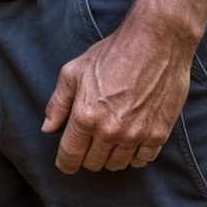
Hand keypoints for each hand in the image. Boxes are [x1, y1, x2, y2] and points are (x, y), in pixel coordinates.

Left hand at [42, 19, 194, 173]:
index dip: (65, 162)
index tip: (65, 161)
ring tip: (110, 134)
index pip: (70, 156)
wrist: (155, 41)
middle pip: (93, 163)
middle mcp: (110, 130)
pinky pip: (142, 160)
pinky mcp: (158, 134)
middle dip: (87, 154)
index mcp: (86, 115)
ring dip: (110, 154)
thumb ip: (58, 102)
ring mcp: (136, 134)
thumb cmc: (112, 52)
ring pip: (117, 165)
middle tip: (90, 137)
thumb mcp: (75, 70)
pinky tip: (130, 137)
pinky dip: (134, 154)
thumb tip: (47, 128)